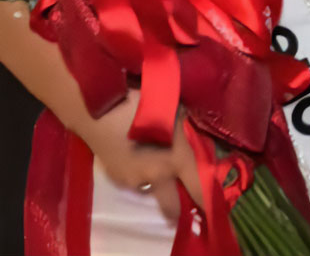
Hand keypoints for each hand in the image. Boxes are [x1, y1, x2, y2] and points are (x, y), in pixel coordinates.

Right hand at [76, 89, 202, 219]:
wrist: (97, 108)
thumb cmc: (137, 101)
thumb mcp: (169, 106)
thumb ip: (183, 122)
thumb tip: (190, 126)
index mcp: (175, 159)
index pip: (198, 187)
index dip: (206, 199)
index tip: (212, 209)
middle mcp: (157, 176)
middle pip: (172, 207)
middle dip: (179, 206)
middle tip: (183, 197)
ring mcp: (134, 180)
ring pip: (153, 191)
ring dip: (157, 185)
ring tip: (155, 165)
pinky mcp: (117, 177)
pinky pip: (136, 180)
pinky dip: (140, 173)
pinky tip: (136, 156)